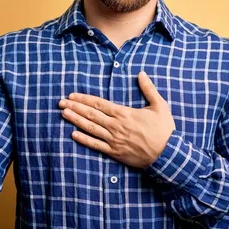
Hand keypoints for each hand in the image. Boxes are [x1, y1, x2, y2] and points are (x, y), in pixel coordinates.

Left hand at [58, 71, 175, 167]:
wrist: (167, 155)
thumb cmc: (164, 130)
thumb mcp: (160, 106)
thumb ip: (149, 89)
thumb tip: (141, 73)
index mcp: (124, 113)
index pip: (99, 103)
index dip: (84, 99)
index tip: (72, 95)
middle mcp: (116, 126)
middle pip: (91, 114)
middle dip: (74, 107)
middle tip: (61, 102)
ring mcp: (114, 140)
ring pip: (90, 128)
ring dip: (75, 120)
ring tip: (63, 114)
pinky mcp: (115, 152)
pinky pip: (96, 145)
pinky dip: (84, 139)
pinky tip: (73, 134)